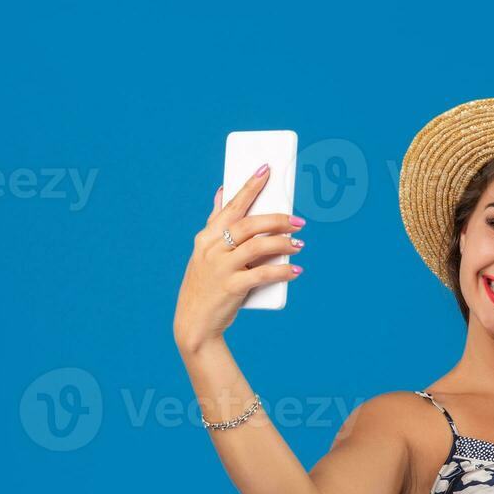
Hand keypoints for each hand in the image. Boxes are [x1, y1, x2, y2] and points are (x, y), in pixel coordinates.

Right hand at [172, 164, 305, 354]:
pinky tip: (295, 270)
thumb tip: (222, 190)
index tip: (266, 169)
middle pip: (249, 224)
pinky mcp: (231, 288)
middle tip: (299, 220)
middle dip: (277, 219)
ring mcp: (220, 268)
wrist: (194, 323)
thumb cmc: (205, 284)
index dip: (249, 186)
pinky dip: (281, 271)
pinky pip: (262, 274)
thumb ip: (215, 222)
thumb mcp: (204, 251)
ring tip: (300, 244)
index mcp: (207, 237)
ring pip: (257, 246)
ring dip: (283, 243)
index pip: (231, 206)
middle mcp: (212, 248)